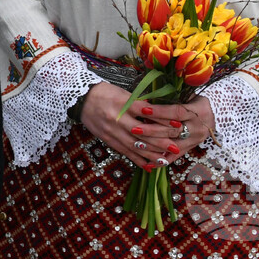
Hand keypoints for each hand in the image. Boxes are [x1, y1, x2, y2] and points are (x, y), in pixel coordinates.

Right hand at [79, 83, 215, 169]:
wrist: (81, 100)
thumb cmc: (104, 93)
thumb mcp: (123, 93)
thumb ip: (139, 103)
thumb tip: (159, 112)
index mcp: (122, 104)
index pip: (147, 113)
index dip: (163, 119)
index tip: (177, 123)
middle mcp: (117, 120)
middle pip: (143, 133)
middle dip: (161, 140)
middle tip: (176, 146)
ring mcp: (112, 132)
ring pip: (135, 146)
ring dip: (151, 154)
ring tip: (166, 159)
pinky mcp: (108, 140)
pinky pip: (125, 152)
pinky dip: (137, 160)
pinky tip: (149, 166)